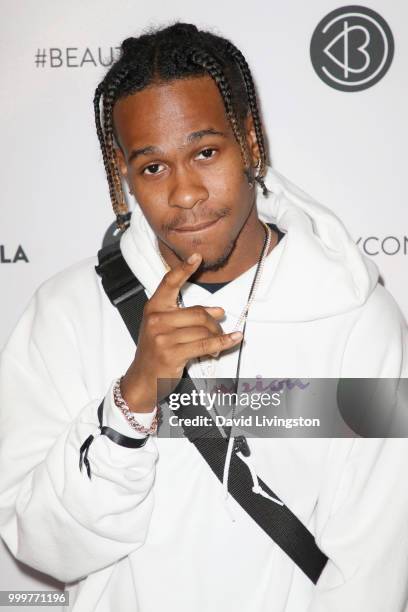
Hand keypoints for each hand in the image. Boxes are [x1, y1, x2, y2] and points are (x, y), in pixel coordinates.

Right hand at [120, 252, 242, 411]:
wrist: (142, 378)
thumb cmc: (155, 351)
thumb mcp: (164, 328)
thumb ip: (187, 316)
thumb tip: (219, 311)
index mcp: (154, 308)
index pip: (169, 283)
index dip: (184, 268)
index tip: (197, 256)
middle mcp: (156, 319)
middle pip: (198, 313)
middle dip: (214, 323)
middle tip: (219, 329)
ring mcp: (163, 337)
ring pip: (203, 330)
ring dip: (217, 337)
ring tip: (218, 343)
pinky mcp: (172, 353)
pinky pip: (206, 345)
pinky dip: (224, 343)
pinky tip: (234, 339)